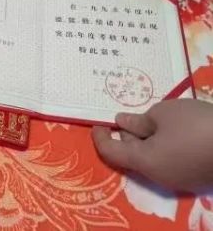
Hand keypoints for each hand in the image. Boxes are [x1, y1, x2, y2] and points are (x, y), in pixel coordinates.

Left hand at [93, 99, 212, 192]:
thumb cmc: (197, 125)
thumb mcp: (163, 114)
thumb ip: (139, 121)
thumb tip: (121, 124)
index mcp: (146, 162)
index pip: (112, 152)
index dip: (101, 137)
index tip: (96, 123)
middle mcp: (160, 176)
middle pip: (133, 156)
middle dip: (126, 135)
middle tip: (128, 114)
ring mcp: (181, 179)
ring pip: (153, 158)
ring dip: (147, 139)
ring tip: (151, 116)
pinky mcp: (198, 176)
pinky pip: (171, 160)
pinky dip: (164, 144)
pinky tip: (172, 127)